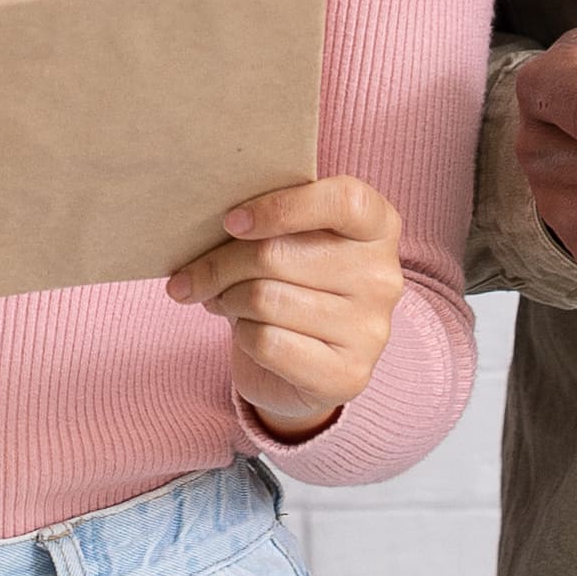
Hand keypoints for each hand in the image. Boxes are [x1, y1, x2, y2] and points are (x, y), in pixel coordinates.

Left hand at [170, 174, 401, 444]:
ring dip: (225, 299)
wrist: (304, 365)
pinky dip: (241, 334)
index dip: (280, 207)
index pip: (342, 201)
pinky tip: (244, 331)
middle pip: (278, 254)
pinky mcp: (348, 374)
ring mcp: (371, 329)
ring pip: (265, 299)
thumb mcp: (288, 238)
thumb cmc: (291, 283)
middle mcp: (383, 276)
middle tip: (193, 273)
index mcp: (378, 227)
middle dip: (220, 264)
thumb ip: (268, 220)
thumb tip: (207, 221)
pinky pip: (268, 342)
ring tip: (219, 299)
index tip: (231, 222)